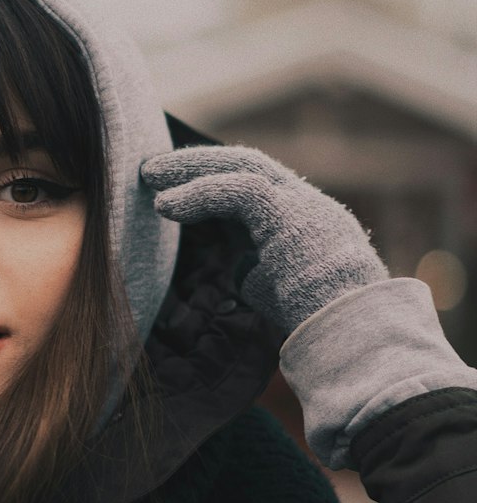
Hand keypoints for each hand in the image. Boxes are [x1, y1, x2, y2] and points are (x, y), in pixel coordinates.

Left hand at [140, 144, 386, 336]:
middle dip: (199, 164)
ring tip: (151, 176)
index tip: (176, 187)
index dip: (215, 181)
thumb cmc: (317, 331)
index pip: (257, 187)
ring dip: (192, 169)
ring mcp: (304, 206)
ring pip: (243, 167)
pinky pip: (238, 191)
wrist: (352, 338)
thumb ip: (258, 271)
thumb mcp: (279, 294)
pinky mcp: (293, 216)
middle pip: (248, 166)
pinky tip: (165, 205)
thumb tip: (235, 268)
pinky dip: (199, 194)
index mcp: (306, 224)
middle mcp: (308, 206)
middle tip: (154, 169)